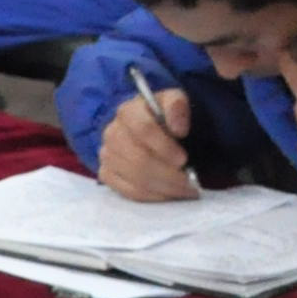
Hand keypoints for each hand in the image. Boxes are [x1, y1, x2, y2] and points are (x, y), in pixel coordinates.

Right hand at [97, 85, 197, 200]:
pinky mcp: (106, 174)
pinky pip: (128, 192)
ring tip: (185, 190)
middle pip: (139, 160)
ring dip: (164, 188)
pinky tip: (169, 194)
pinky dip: (152, 196)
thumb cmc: (163, 116)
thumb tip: (179, 129)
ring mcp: (107, 155)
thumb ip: (177, 106)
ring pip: (135, 179)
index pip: (143, 129)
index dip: (164, 146)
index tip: (183, 159)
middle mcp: (112, 133)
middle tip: (190, 182)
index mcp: (128, 111)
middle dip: (169, 174)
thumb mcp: (175, 101)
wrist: (149, 129)